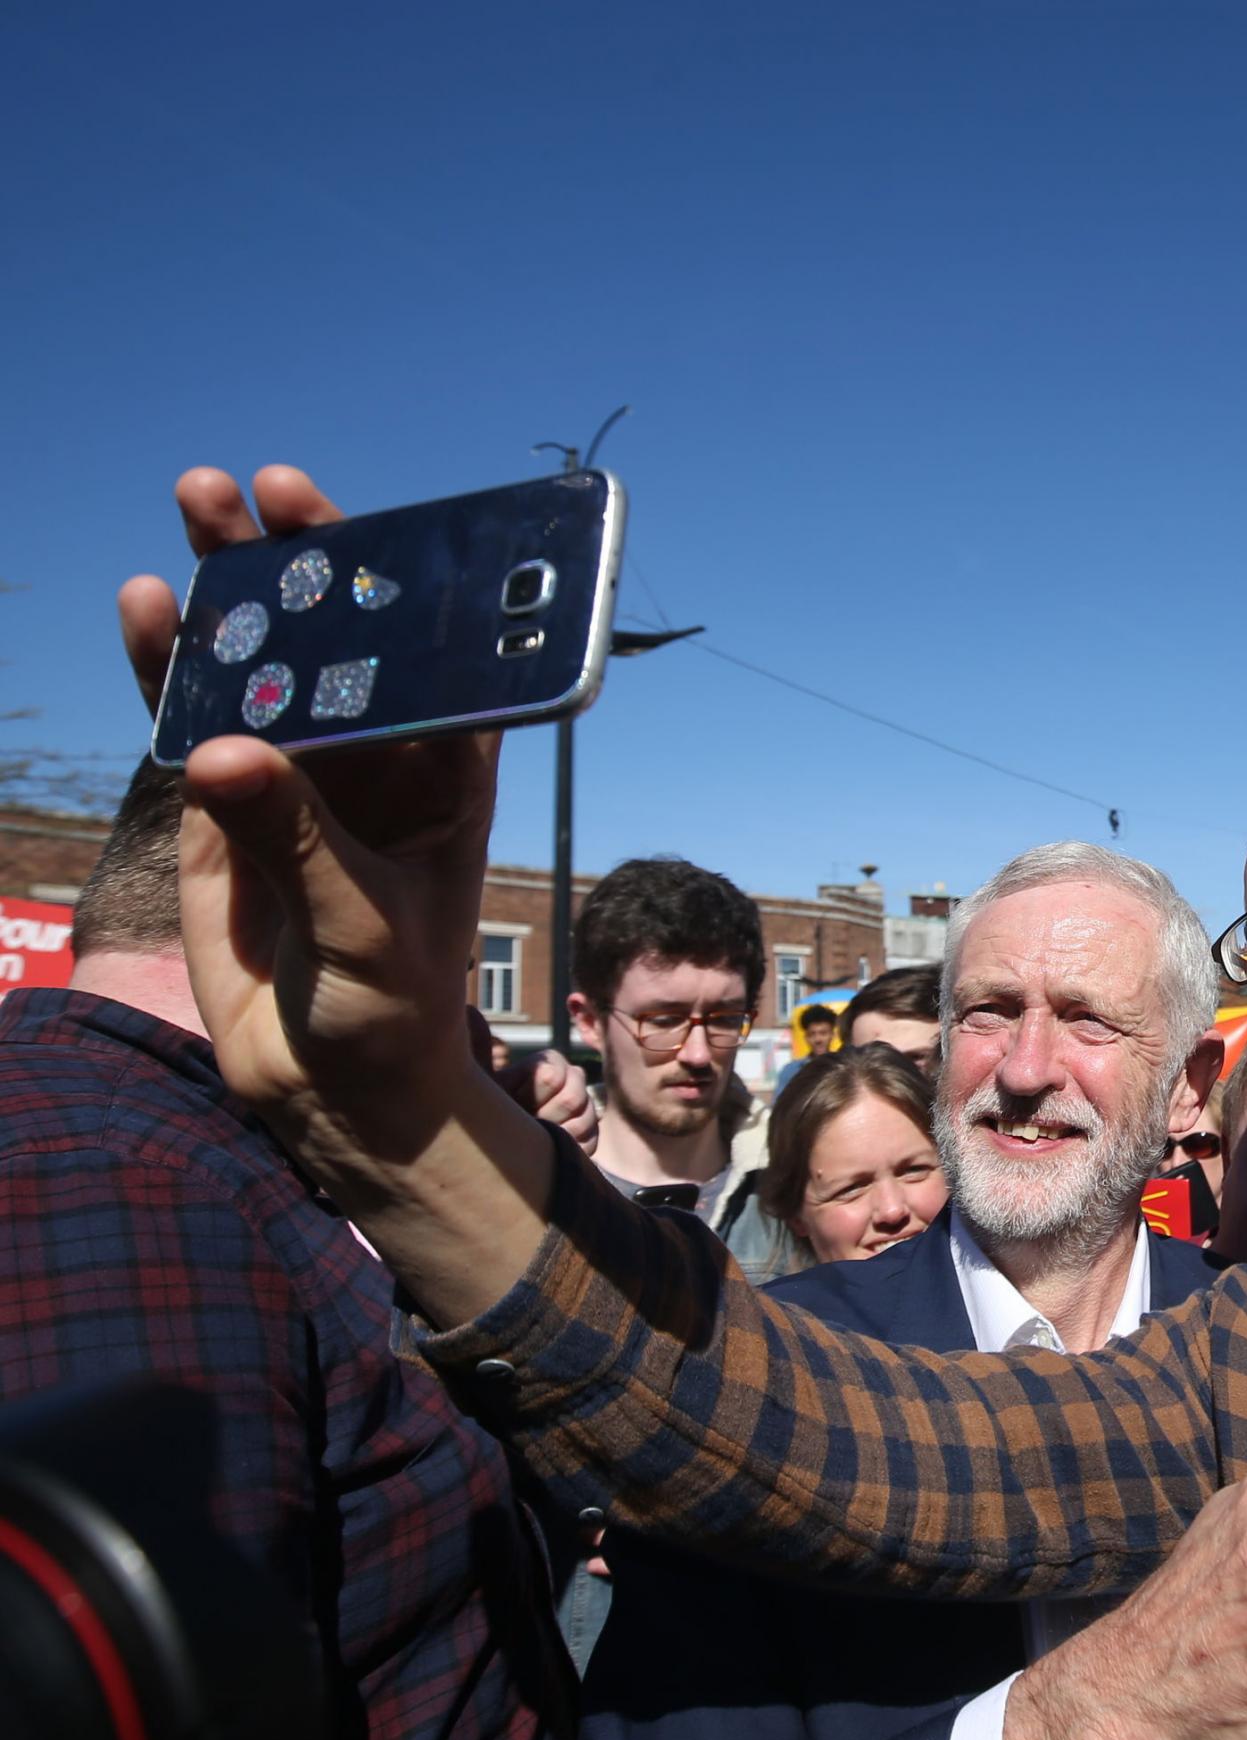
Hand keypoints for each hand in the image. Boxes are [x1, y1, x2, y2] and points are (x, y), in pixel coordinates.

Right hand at [125, 470, 498, 1140]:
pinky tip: (148, 606)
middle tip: (246, 489)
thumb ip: (298, 845)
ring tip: (196, 504)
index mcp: (446, 776)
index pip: (433, 660)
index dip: (398, 587)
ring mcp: (298, 777)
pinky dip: (169, 672)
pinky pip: (193, 724)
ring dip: (226, 595)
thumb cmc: (391, 1012)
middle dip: (296, 565)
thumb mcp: (364, 931)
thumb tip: (223, 758)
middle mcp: (376, 759)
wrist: (332, 1091)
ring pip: (259, 668)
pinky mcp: (224, 809)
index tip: (361, 526)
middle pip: (335, 642)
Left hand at [467, 1007, 598, 1150]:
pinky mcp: (592, 1133)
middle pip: (571, 1097)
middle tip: (526, 1124)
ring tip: (536, 1138)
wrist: (500, 1151)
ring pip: (583, 1119)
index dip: (531, 1095)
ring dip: (556, 1134)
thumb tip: (469, 1009)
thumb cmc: (490, 1113)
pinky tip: (551, 1149)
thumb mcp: (482, 1083)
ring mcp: (585, 1107)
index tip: (513, 1104)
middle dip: (545, 1117)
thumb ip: (480, 1049)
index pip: (551, 1074)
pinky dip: (569, 1148)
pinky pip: (590, 1140)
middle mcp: (573, 1080)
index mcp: (548, 1064)